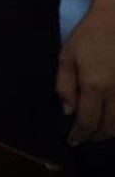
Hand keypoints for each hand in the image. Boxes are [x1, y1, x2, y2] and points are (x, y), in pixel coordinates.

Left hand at [58, 6, 114, 144]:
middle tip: (86, 137)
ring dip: (112, 130)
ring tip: (99, 130)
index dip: (80, 135)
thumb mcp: (67, 57)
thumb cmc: (90, 35)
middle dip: (96, 135)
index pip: (88, 121)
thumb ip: (65, 86)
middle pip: (110, 126)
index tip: (73, 141)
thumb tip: (68, 112)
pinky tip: (113, 116)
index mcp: (95, 86)